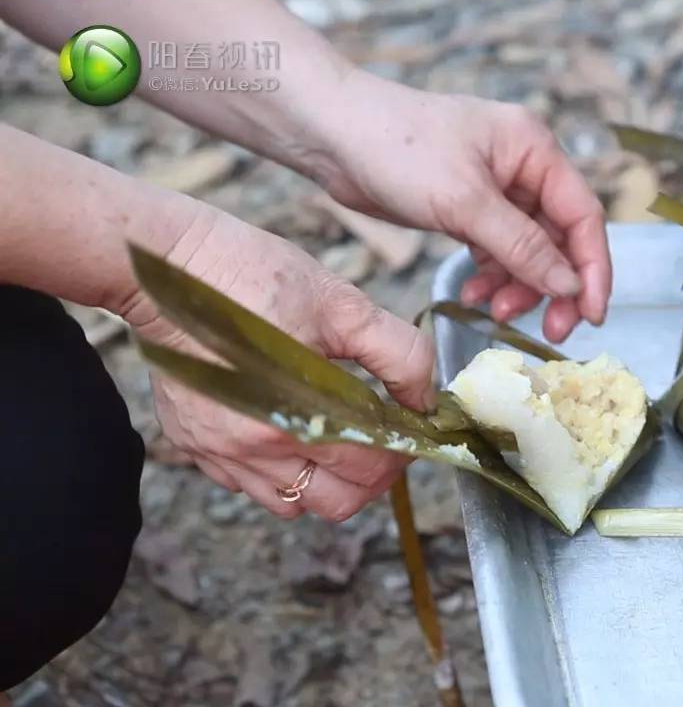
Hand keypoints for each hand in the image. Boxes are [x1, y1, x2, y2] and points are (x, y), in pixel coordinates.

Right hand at [123, 209, 433, 519]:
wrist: (167, 268)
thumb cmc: (255, 278)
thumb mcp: (343, 305)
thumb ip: (398, 355)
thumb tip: (425, 399)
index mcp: (299, 416)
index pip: (371, 469)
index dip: (402, 453)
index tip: (409, 430)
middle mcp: (255, 448)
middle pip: (337, 503)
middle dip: (370, 477)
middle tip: (382, 443)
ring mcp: (220, 452)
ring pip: (292, 504)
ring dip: (325, 481)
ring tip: (338, 439)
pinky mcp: (193, 446)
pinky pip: (247, 487)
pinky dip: (277, 472)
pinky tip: (288, 430)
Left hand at [309, 70, 610, 342]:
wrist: (332, 134)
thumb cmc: (395, 147)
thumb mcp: (464, 202)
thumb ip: (522, 247)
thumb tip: (570, 286)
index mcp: (535, 149)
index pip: (584, 215)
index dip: (593, 269)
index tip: (591, 316)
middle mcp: (524, 166)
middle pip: (561, 238)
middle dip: (556, 285)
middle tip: (552, 330)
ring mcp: (497, 187)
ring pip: (530, 250)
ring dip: (520, 286)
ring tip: (497, 312)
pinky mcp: (469, 207)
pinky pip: (498, 250)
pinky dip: (492, 276)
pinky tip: (476, 295)